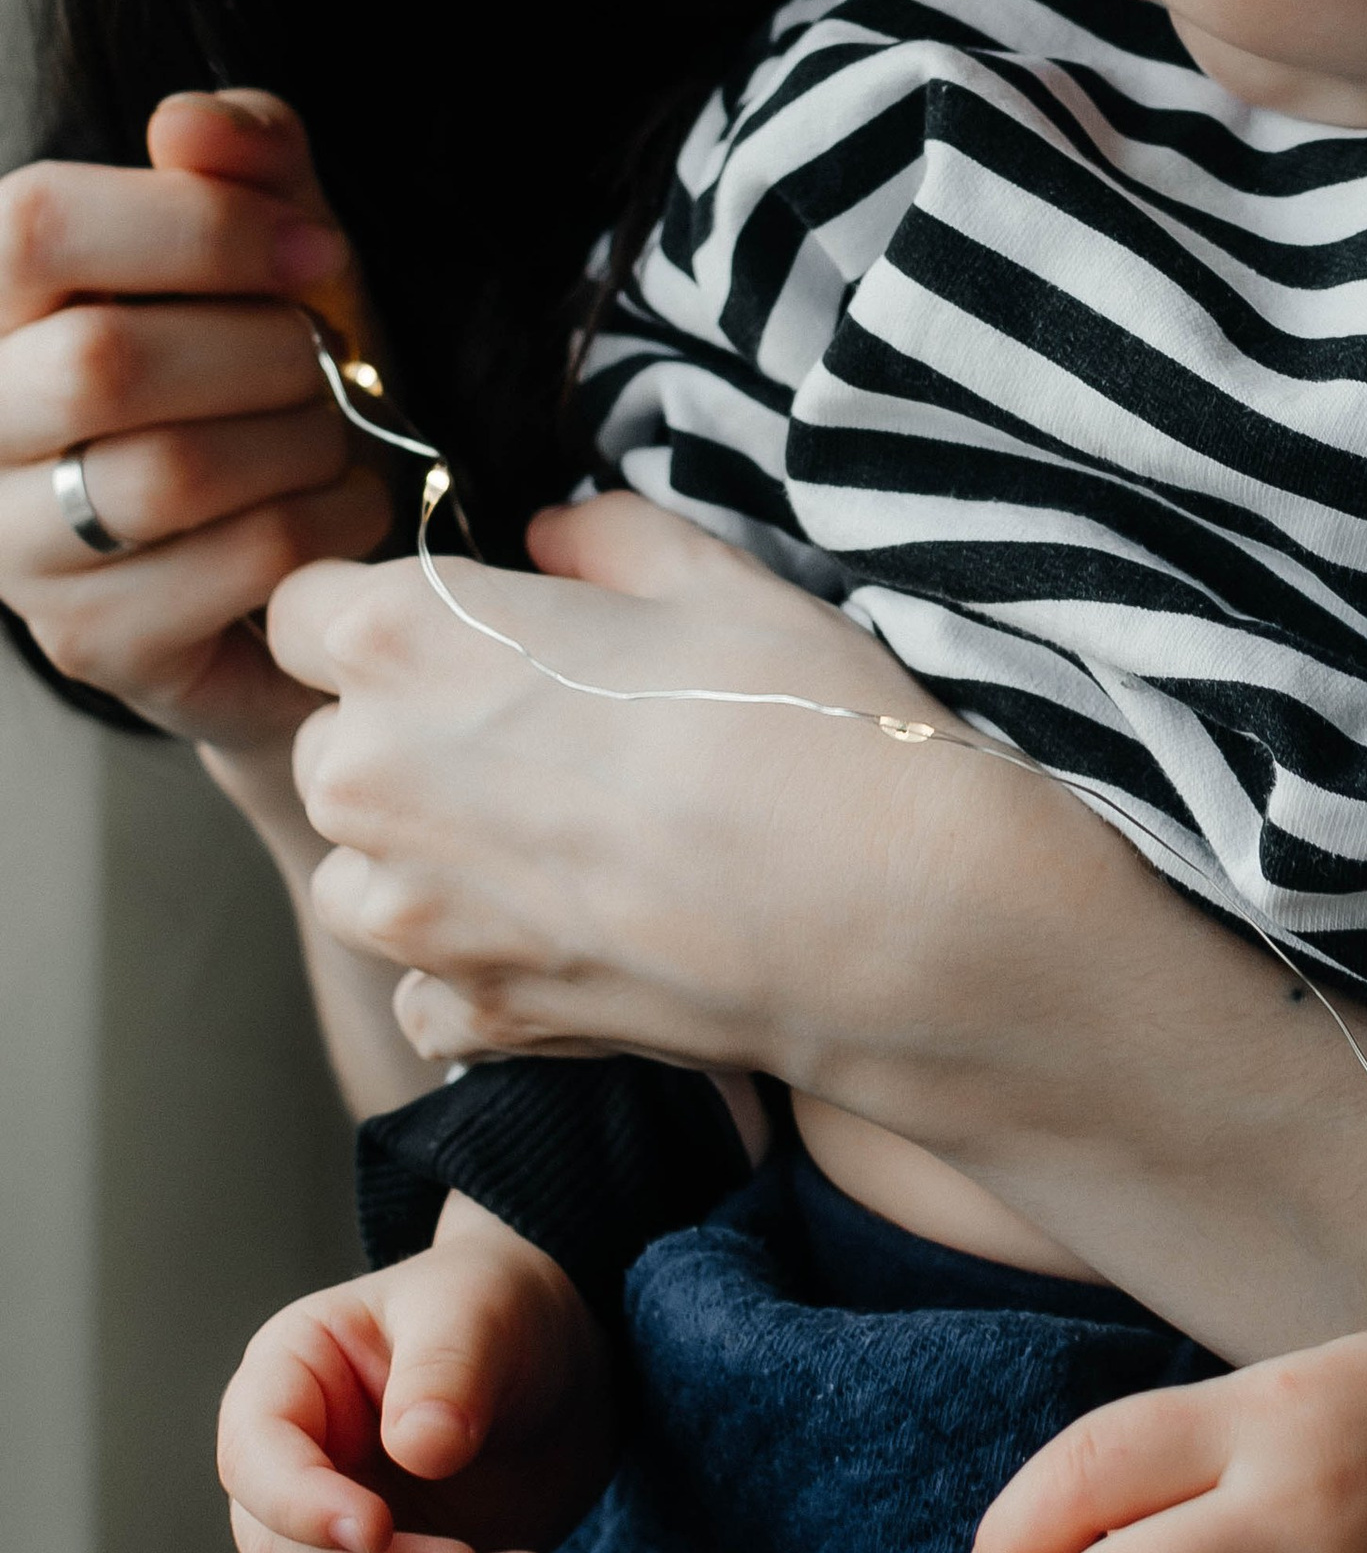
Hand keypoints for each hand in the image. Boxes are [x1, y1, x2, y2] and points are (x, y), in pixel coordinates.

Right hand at [0, 89, 386, 749]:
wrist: (293, 545)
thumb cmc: (266, 368)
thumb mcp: (272, 242)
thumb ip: (245, 160)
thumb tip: (191, 124)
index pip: (33, 225)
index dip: (196, 225)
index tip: (317, 251)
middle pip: (103, 362)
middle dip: (265, 350)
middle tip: (333, 360)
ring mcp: (16, 548)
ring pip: (167, 475)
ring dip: (302, 442)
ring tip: (336, 433)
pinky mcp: (93, 642)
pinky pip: (229, 568)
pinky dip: (324, 526)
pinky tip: (343, 509)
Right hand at [217, 1194, 611, 1552]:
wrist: (567, 1360)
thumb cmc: (500, 1305)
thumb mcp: (480, 1308)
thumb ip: (447, 1368)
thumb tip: (419, 1449)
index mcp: (290, 1381)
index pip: (256, 1460)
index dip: (302, 1507)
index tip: (377, 1528)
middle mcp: (301, 1472)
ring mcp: (349, 1542)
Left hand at [268, 493, 1060, 1084]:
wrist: (879, 909)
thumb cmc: (796, 720)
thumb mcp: (711, 576)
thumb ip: (600, 539)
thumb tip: (550, 538)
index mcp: (405, 641)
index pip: (300, 607)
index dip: (379, 611)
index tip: (459, 628)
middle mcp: (370, 777)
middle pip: (329, 741)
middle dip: (408, 733)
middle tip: (548, 735)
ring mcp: (410, 913)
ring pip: (361, 869)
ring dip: (428, 854)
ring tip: (563, 837)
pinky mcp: (468, 1014)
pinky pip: (429, 983)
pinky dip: (484, 963)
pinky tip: (583, 926)